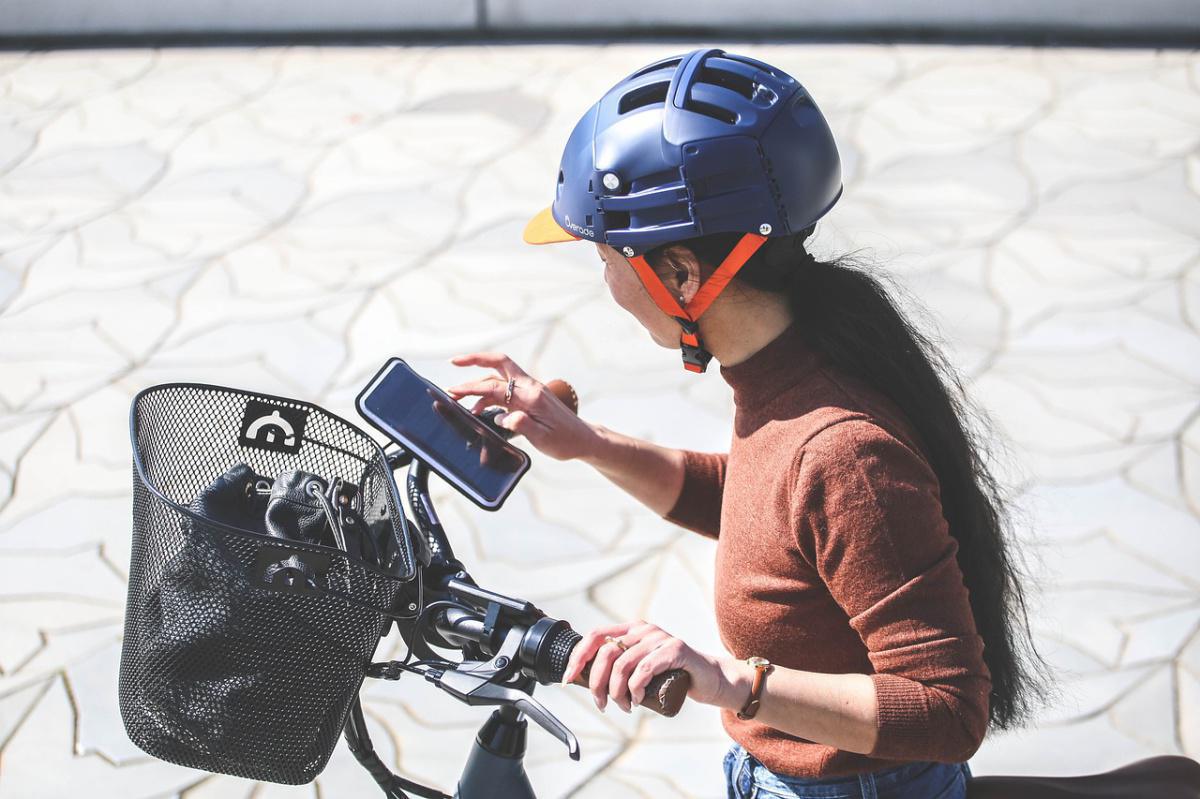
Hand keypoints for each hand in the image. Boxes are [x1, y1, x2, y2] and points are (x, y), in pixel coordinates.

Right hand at [446, 352, 597, 461]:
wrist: (583, 439)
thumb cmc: (565, 440)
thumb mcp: (543, 438)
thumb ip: (522, 425)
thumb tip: (502, 417)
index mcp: (532, 396)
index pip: (496, 387)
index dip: (472, 388)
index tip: (454, 391)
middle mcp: (530, 387)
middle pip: (499, 363)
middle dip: (475, 360)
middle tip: (454, 361)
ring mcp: (530, 390)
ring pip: (499, 377)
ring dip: (479, 382)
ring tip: (459, 396)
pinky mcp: (529, 396)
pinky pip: (505, 390)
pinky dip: (489, 395)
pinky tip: (479, 409)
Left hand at [561, 619, 729, 712]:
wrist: (707, 678)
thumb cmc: (670, 676)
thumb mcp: (640, 667)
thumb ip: (620, 665)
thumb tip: (587, 681)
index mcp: (631, 630)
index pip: (595, 636)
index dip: (577, 657)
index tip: (567, 678)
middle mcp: (643, 629)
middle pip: (605, 653)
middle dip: (596, 683)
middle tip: (601, 703)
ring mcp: (659, 638)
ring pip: (622, 664)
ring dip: (616, 692)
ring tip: (623, 706)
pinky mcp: (675, 649)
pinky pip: (644, 669)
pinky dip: (634, 688)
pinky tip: (637, 700)